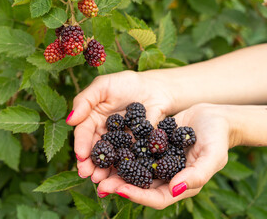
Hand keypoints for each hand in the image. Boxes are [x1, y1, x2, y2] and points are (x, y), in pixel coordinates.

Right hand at [66, 70, 175, 182]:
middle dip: (89, 163)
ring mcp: (119, 144)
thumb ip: (85, 101)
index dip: (81, 145)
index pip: (84, 133)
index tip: (81, 156)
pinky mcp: (135, 149)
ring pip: (109, 159)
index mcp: (92, 119)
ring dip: (103, 171)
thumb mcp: (103, 86)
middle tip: (86, 174)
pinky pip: (128, 161)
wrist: (156, 89)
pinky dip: (124, 171)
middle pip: (95, 150)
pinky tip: (121, 179)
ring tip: (100, 181)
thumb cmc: (126, 83)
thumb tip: (69, 120)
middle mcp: (103, 134)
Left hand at [96, 103, 229, 208]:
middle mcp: (165, 176)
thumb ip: (197, 175)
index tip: (120, 190)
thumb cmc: (218, 138)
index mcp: (180, 185)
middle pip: (140, 186)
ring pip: (133, 170)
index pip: (157, 197)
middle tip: (100, 184)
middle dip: (120, 186)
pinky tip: (106, 148)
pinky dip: (121, 152)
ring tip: (97, 169)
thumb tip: (175, 189)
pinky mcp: (150, 146)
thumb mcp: (213, 156)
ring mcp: (157, 161)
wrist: (213, 116)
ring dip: (116, 171)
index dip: (138, 196)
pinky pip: (134, 151)